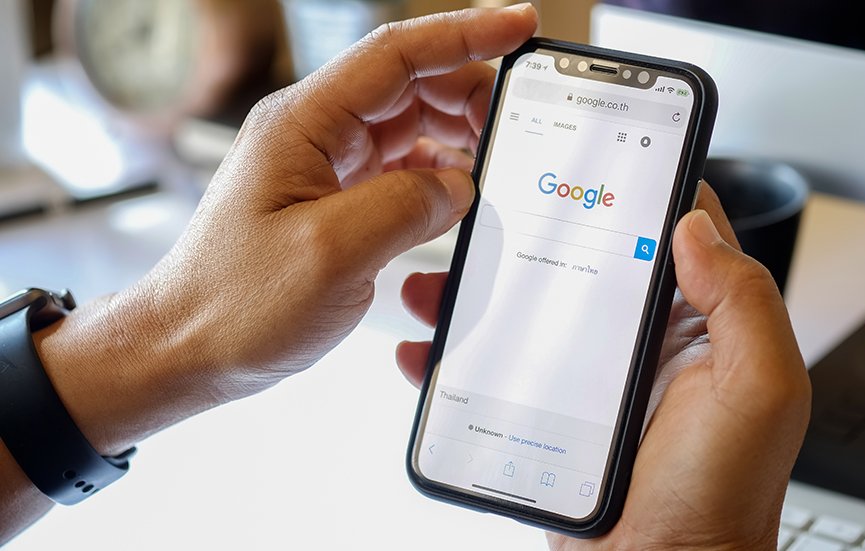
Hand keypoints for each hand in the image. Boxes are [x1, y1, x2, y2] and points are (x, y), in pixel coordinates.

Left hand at [5, 5, 539, 542]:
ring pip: (408, 127)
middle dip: (468, 93)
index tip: (520, 27)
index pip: (395, 54)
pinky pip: (398, 171)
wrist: (188, 349)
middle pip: (408, 86)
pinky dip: (436, 178)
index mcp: (303, 124)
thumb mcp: (331, 254)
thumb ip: (405, 207)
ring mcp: (324, 168)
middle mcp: (314, 135)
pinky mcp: (334, 202)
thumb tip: (458, 187)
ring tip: (497, 158)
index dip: (465, 34)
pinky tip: (457, 198)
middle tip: (517, 121)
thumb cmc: (235, 303)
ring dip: (456, 137)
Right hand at [397, 186, 811, 549]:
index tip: (580, 159)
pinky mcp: (548, 412)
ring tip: (433, 283)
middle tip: (480, 215)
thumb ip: (742, 303)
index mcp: (692, 326)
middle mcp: (641, 343)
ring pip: (526, 312)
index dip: (629, 188)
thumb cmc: (716, 498)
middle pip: (576, 265)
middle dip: (525, 236)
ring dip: (477, 292)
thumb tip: (695, 225)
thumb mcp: (756, 393)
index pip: (665, 232)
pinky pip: (497, 368)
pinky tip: (424, 351)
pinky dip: (457, 356)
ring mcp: (590, 377)